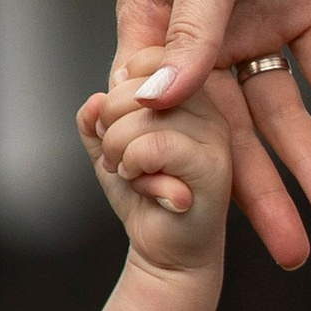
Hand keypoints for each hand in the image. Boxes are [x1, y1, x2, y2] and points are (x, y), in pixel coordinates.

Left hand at [80, 53, 231, 276]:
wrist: (165, 250)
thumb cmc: (143, 194)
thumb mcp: (108, 148)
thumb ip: (95, 119)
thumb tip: (94, 101)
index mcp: (188, 92)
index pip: (145, 60)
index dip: (116, 94)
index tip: (114, 127)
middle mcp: (208, 105)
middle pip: (140, 85)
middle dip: (110, 124)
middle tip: (119, 157)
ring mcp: (215, 132)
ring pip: (143, 116)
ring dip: (119, 151)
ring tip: (133, 173)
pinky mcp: (214, 165)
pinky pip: (156, 146)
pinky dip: (135, 167)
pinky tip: (145, 185)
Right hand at [116, 0, 310, 271]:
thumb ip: (194, 28)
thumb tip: (158, 104)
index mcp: (152, 24)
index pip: (161, 112)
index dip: (179, 164)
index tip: (197, 218)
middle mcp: (199, 37)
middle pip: (227, 128)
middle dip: (256, 190)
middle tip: (287, 250)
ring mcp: (252, 24)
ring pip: (278, 109)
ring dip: (305, 158)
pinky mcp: (302, 4)